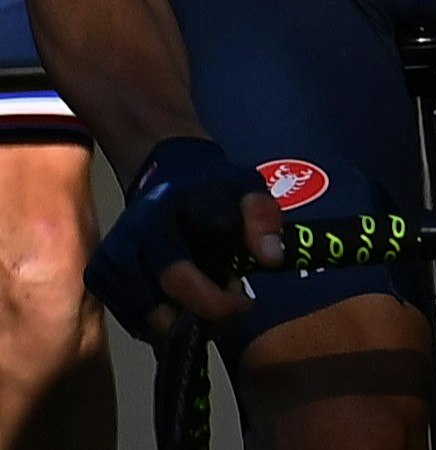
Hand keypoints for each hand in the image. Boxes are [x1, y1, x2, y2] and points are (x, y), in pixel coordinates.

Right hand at [87, 138, 276, 339]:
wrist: (167, 176)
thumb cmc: (212, 186)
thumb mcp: (246, 187)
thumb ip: (262, 217)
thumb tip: (271, 260)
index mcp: (153, 223)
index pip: (179, 278)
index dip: (215, 302)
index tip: (247, 302)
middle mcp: (121, 246)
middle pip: (159, 310)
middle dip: (202, 317)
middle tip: (231, 303)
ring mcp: (104, 265)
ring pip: (146, 323)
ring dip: (184, 324)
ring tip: (212, 299)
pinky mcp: (98, 281)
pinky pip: (134, 323)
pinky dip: (165, 325)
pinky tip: (188, 305)